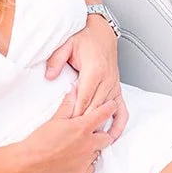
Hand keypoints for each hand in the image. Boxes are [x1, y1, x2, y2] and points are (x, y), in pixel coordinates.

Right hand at [18, 91, 120, 172]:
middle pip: (107, 137)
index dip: (110, 108)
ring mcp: (86, 161)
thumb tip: (74, 90)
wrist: (31, 162)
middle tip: (93, 130)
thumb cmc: (41, 140)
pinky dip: (87, 162)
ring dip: (93, 147)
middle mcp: (88, 145)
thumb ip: (68, 104)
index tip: (112, 105)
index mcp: (82, 128)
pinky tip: (77, 158)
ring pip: (98, 152)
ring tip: (80, 145)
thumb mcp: (55, 119)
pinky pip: (91, 167)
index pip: (104, 114)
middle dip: (103, 132)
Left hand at [45, 17, 126, 139]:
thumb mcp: (67, 44)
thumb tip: (49, 76)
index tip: (68, 126)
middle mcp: (107, 79)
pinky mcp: (117, 88)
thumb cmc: (85, 38)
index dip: (76, 113)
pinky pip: (122, 109)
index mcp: (94, 70)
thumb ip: (56, 60)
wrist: (101, 31)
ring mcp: (114, 85)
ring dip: (98, 125)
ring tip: (90, 141)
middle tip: (74, 138)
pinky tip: (114, 135)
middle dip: (85, 123)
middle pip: (95, 108)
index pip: (84, 98)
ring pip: (106, 111)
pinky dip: (119, 123)